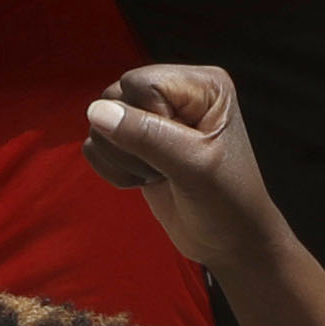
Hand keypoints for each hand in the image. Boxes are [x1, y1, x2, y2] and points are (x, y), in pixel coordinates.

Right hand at [82, 64, 288, 270]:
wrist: (228, 241)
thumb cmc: (227, 202)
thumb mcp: (193, 167)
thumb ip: (147, 136)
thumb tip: (97, 112)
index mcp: (202, 84)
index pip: (142, 83)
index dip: (147, 121)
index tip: (179, 152)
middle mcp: (176, 93)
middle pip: (115, 97)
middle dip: (132, 143)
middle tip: (168, 167)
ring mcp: (153, 116)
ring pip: (100, 121)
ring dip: (124, 160)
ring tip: (161, 174)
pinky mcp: (135, 142)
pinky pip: (96, 144)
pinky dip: (114, 169)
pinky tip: (146, 180)